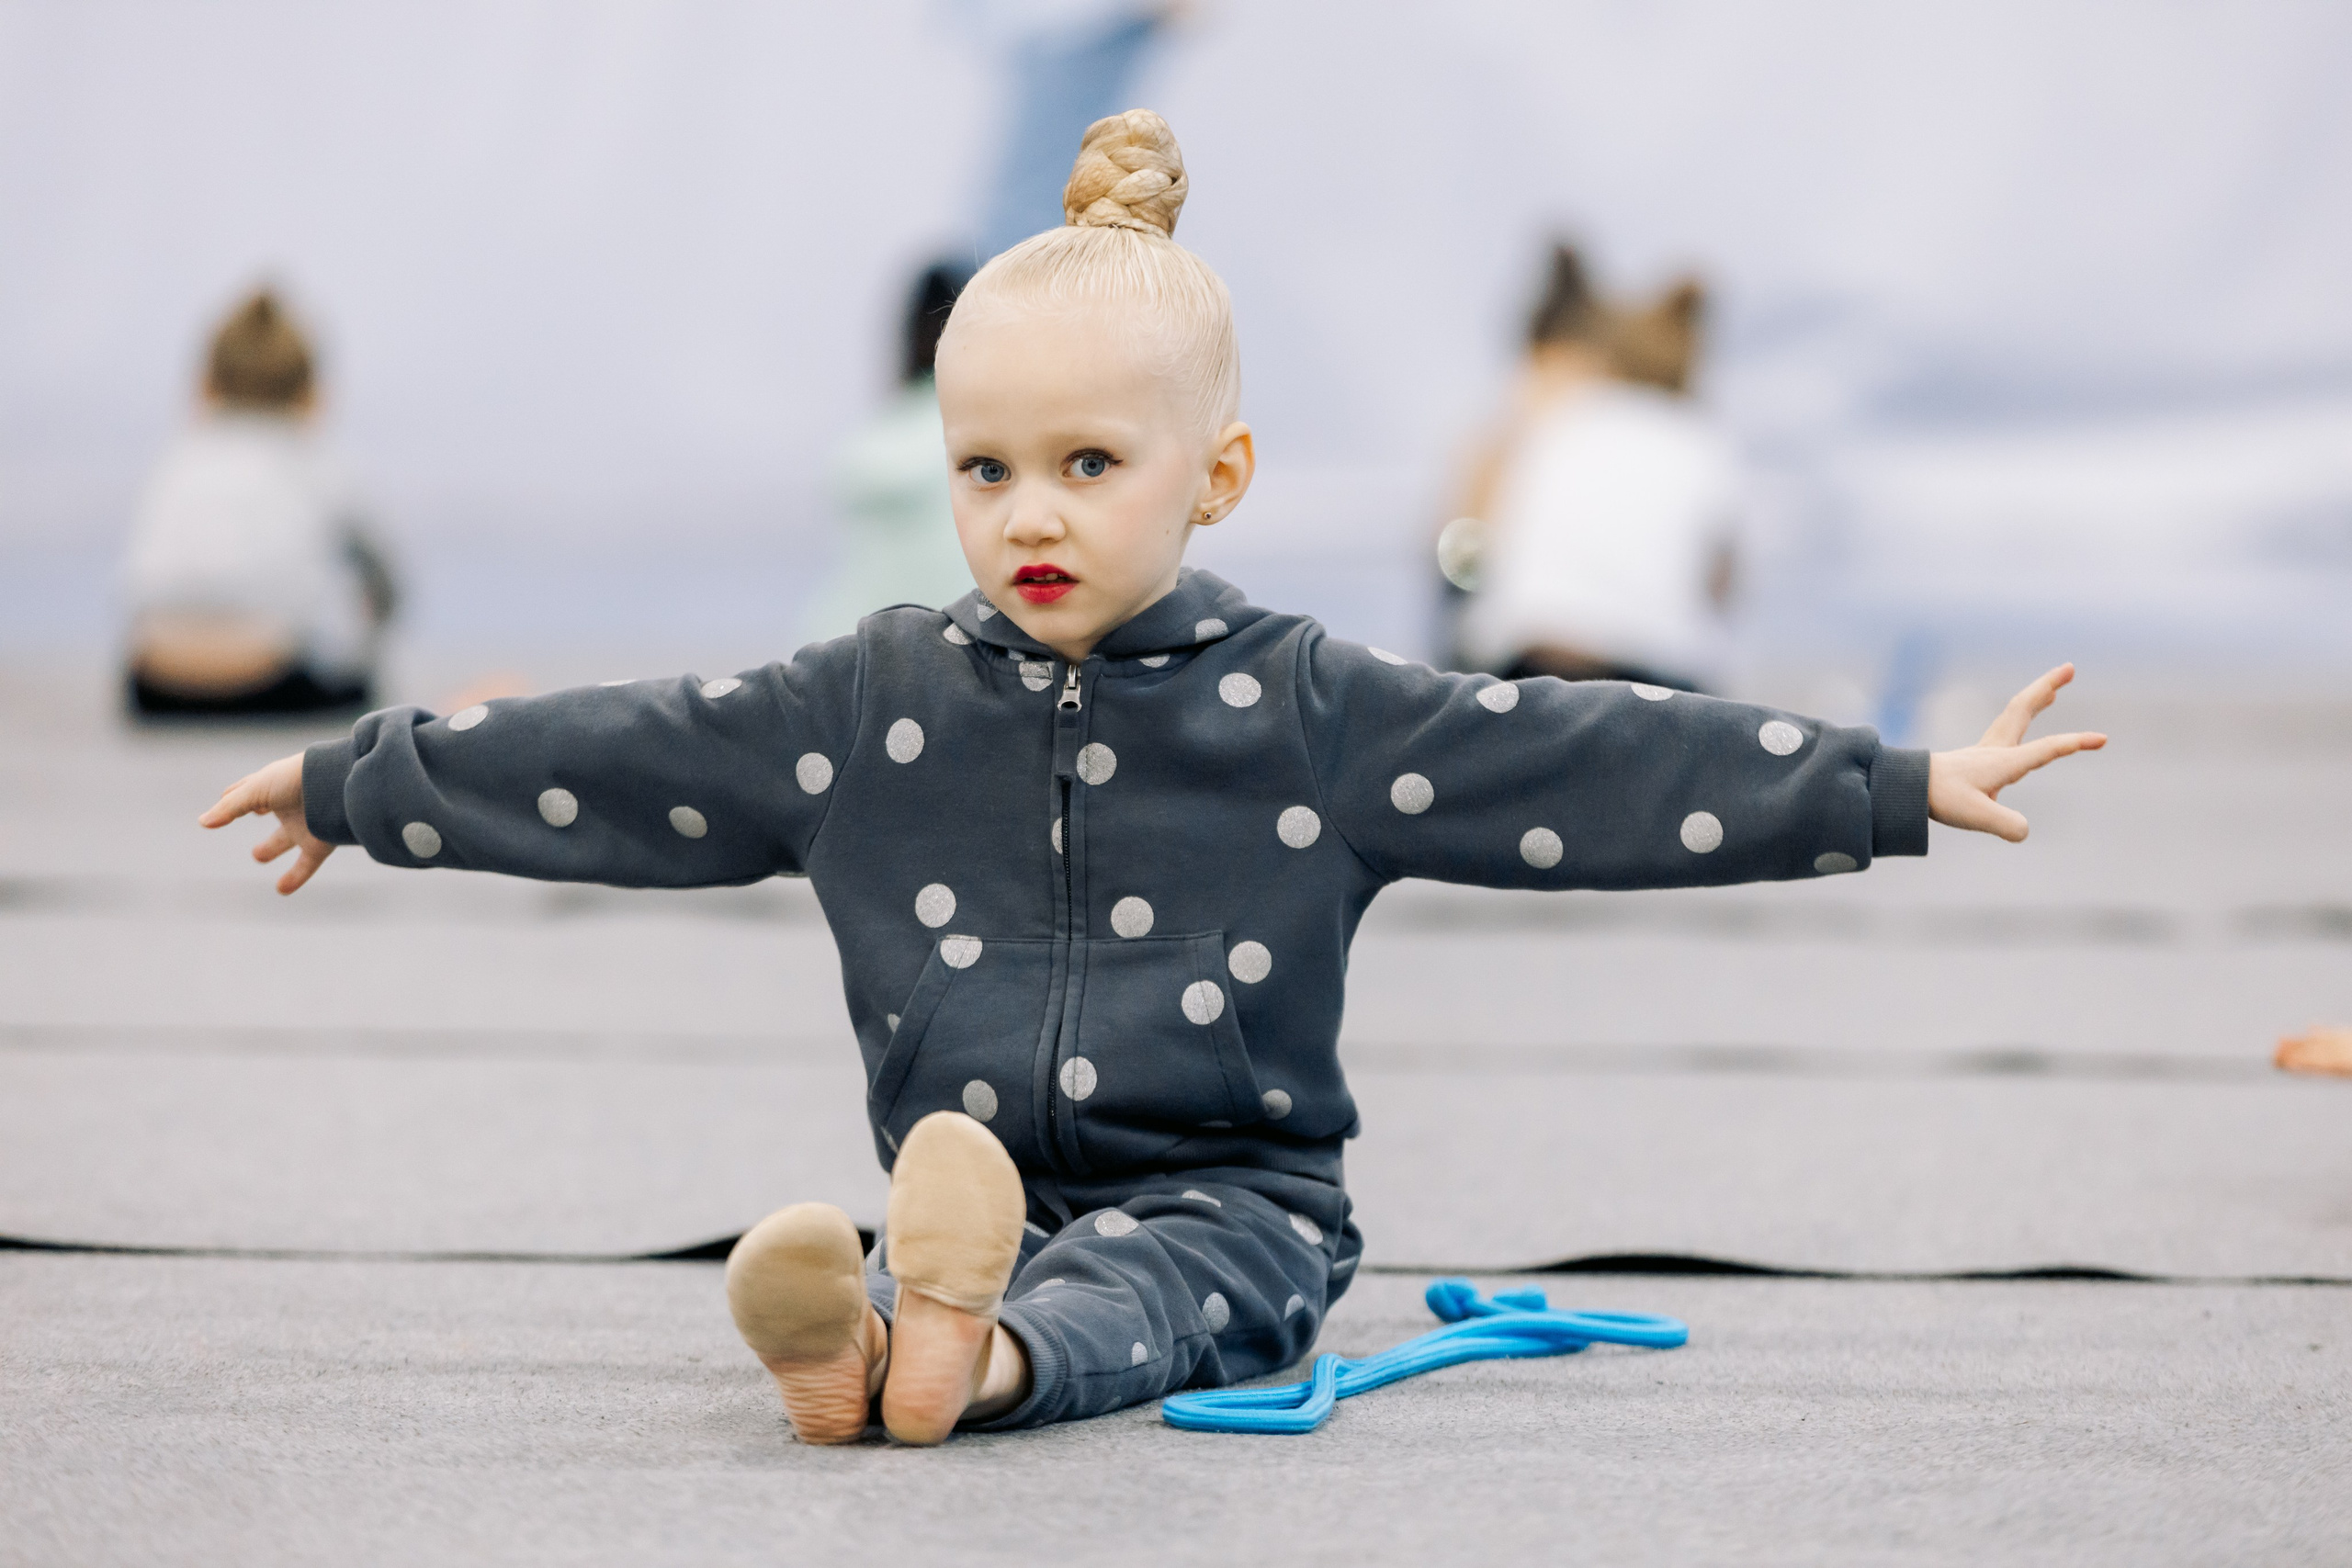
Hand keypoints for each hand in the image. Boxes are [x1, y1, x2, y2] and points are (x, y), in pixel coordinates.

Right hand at [199, 751, 335, 893]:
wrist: (339, 786)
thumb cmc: (296, 779)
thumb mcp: (255, 791)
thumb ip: (230, 808)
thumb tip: (204, 822)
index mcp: (273, 785)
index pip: (249, 789)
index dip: (235, 795)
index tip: (225, 798)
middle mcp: (289, 803)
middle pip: (269, 810)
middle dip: (256, 812)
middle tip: (252, 814)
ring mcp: (306, 822)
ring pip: (286, 839)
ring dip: (272, 847)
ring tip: (257, 856)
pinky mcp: (320, 843)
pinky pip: (306, 865)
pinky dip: (295, 878)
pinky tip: (281, 890)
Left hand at [1927, 664, 2106, 841]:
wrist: (1905, 789)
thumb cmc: (1940, 799)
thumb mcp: (1976, 816)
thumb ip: (2005, 824)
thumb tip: (2024, 831)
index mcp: (2003, 761)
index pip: (2046, 749)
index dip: (2075, 743)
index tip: (2102, 738)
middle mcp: (1995, 750)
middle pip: (2023, 708)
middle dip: (2047, 686)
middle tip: (2069, 667)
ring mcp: (1984, 751)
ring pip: (2013, 716)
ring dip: (2035, 699)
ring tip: (2052, 691)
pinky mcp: (1975, 759)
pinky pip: (2005, 730)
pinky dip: (2019, 719)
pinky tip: (2020, 727)